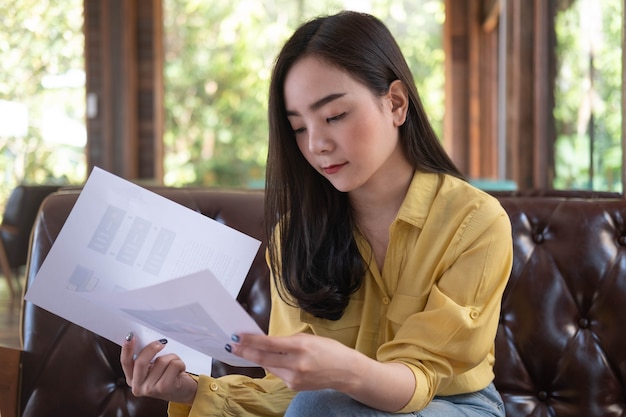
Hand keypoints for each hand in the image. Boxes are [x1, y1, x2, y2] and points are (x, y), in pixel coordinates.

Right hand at [120, 333, 197, 404]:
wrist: (185, 391)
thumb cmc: (168, 375)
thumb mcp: (154, 367)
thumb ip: (146, 357)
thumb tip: (146, 339)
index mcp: (132, 379)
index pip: (125, 362)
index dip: (127, 349)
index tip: (130, 336)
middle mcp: (138, 387)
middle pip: (140, 362)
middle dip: (151, 348)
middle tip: (162, 342)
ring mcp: (150, 389)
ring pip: (160, 361)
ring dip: (172, 358)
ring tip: (174, 365)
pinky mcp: (164, 387)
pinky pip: (173, 365)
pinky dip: (180, 363)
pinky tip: (180, 371)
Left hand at [228, 333, 415, 411]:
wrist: (346, 372)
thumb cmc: (329, 350)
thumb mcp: (309, 338)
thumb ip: (287, 340)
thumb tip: (266, 341)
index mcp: (300, 347)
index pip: (269, 343)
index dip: (251, 340)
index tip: (237, 336)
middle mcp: (296, 364)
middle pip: (264, 357)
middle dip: (245, 350)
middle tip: (232, 345)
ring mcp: (294, 378)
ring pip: (269, 366)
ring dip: (258, 357)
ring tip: (245, 348)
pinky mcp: (293, 386)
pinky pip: (278, 373)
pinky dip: (272, 365)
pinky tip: (272, 359)